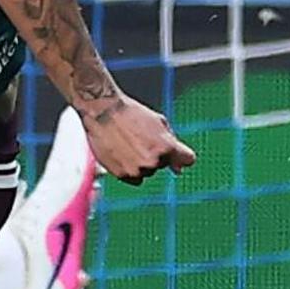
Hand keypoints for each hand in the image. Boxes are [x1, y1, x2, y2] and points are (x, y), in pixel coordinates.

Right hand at [79, 93, 195, 182]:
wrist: (101, 111)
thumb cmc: (130, 113)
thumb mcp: (159, 122)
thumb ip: (173, 146)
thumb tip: (179, 171)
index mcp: (168, 147)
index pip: (188, 160)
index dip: (180, 154)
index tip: (172, 149)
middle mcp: (155, 161)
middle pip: (162, 164)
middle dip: (155, 155)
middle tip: (138, 139)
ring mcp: (137, 169)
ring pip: (146, 172)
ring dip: (140, 162)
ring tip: (126, 144)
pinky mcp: (122, 174)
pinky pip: (132, 177)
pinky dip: (127, 168)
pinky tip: (120, 153)